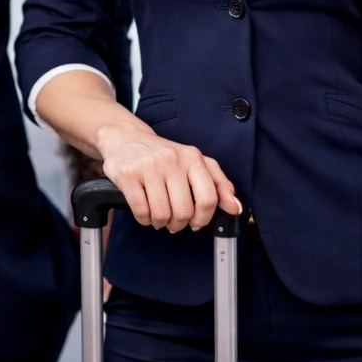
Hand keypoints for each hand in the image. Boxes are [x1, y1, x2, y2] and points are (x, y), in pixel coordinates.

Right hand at [96, 122, 238, 232]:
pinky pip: (141, 211)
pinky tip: (145, 211)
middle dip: (179, 224)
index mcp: (192, 157)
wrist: (125, 138)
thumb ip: (218, 183)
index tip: (197, 223)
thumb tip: (235, 208)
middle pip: (184, 211)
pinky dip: (144, 219)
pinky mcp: (128, 175)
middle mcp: (172, 159)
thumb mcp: (194, 162)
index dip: (204, 218)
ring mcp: (149, 166)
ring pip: (162, 214)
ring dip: (161, 223)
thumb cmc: (163, 155)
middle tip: (174, 221)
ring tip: (158, 215)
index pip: (208, 198)